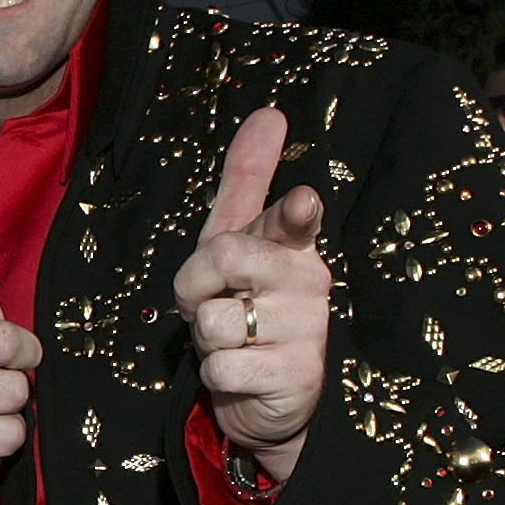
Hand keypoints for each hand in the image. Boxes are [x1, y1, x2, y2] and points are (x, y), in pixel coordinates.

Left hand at [172, 106, 327, 482]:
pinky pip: (222, 364)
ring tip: (231, 341)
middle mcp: (309, 280)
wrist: (259, 390)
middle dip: (195, 283)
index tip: (300, 202)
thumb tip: (269, 113)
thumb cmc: (241, 303)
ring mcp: (308, 330)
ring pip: (213, 319)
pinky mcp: (297, 375)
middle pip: (224, 257)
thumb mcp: (233, 240)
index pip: (294, 221)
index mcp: (293, 244)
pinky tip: (242, 373)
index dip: (293, 213)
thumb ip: (247, 180)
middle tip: (210, 302)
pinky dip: (217, 374)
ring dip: (205, 337)